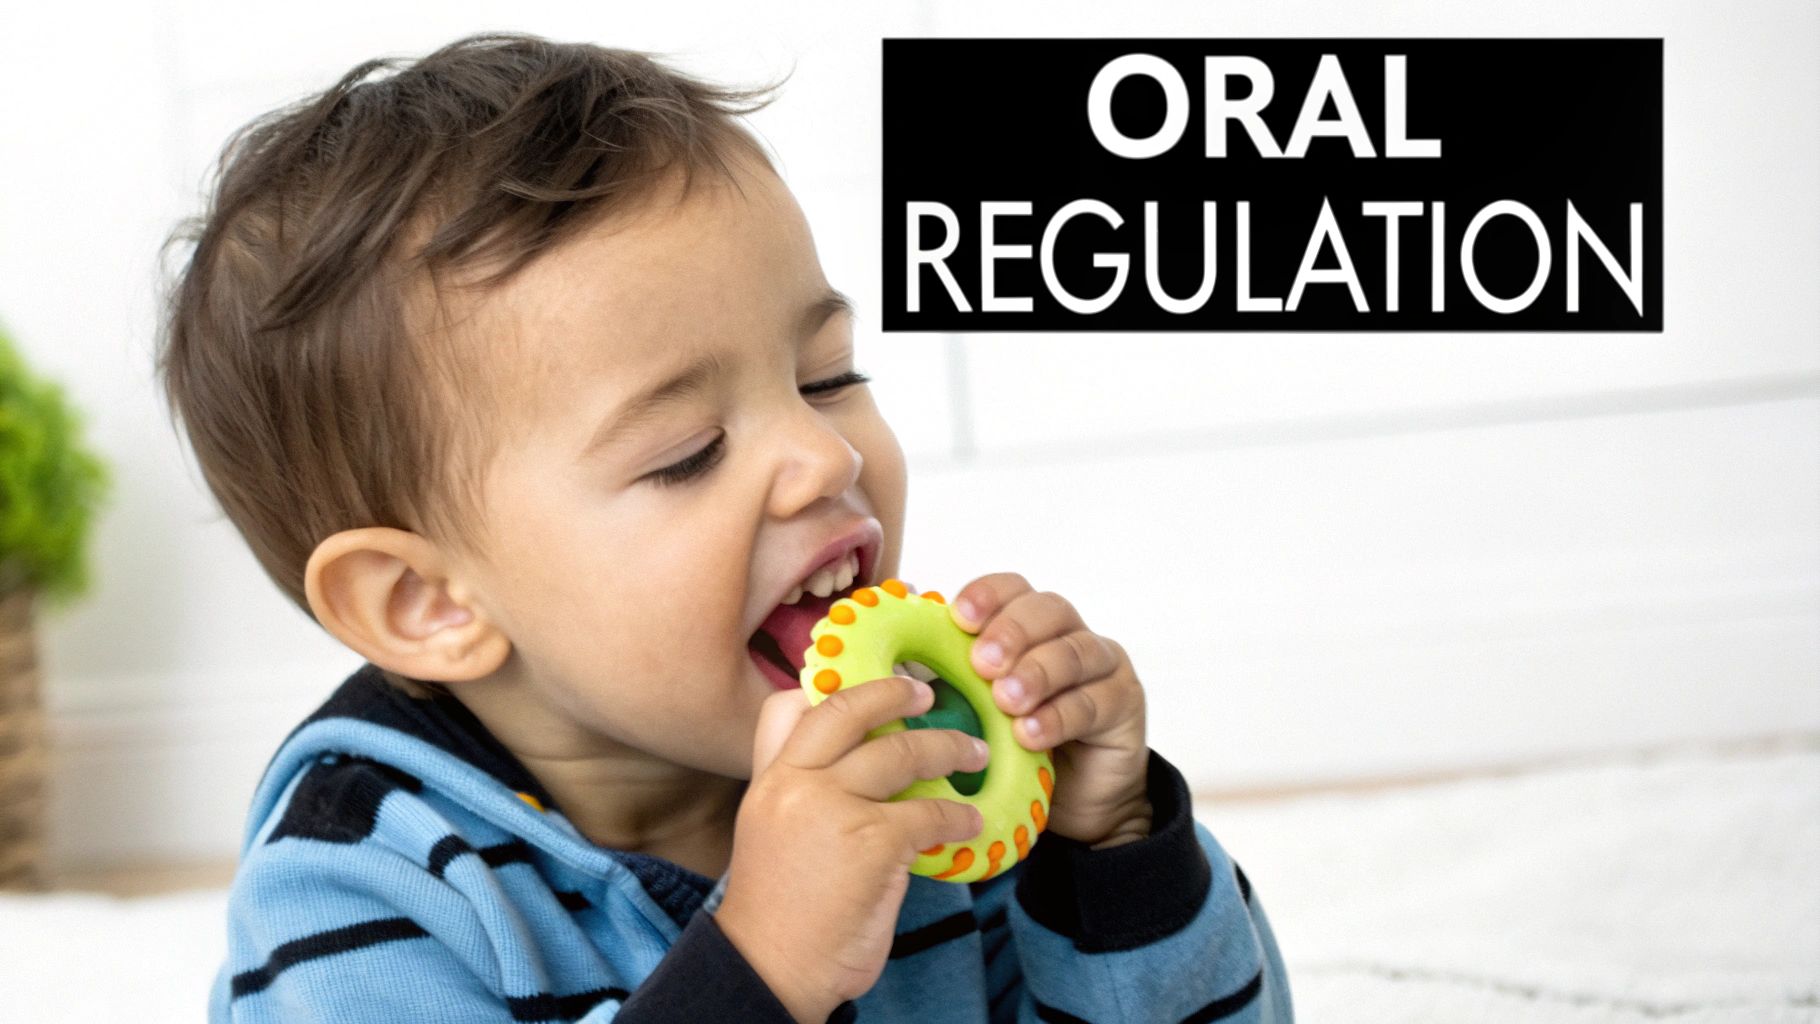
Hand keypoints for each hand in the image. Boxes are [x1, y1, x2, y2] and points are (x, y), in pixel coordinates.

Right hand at [714, 677, 989, 1022]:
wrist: (771, 968)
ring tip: (973, 754)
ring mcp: (834, 806)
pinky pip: (930, 812)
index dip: (831, 691)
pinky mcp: (874, 841)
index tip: (869, 689)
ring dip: (948, 748)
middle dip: (894, 693)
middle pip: (849, 710)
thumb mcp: (771, 834)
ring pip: (902, 753)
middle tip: (927, 694)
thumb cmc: (779, 912)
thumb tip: (862, 772)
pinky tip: (970, 821)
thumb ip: (803, 796)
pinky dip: (958, 815)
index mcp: (768, 780)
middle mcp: (796, 782)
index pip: (787, 708)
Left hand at [948, 573, 1151, 848]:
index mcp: (1028, 626)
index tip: (960, 618)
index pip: (1012, 589)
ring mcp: (1102, 666)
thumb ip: (942, 680)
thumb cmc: (1014, 751)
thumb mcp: (972, 712)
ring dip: (1037, 673)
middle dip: (1012, 632)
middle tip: (982, 664)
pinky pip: (1095, 700)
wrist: (1076, 807)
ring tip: (1006, 702)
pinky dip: (1059, 715)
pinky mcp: (1124, 703)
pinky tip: (1031, 735)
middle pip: (1049, 609)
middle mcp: (1068, 635)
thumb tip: (883, 654)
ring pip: (1076, 651)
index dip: (987, 595)